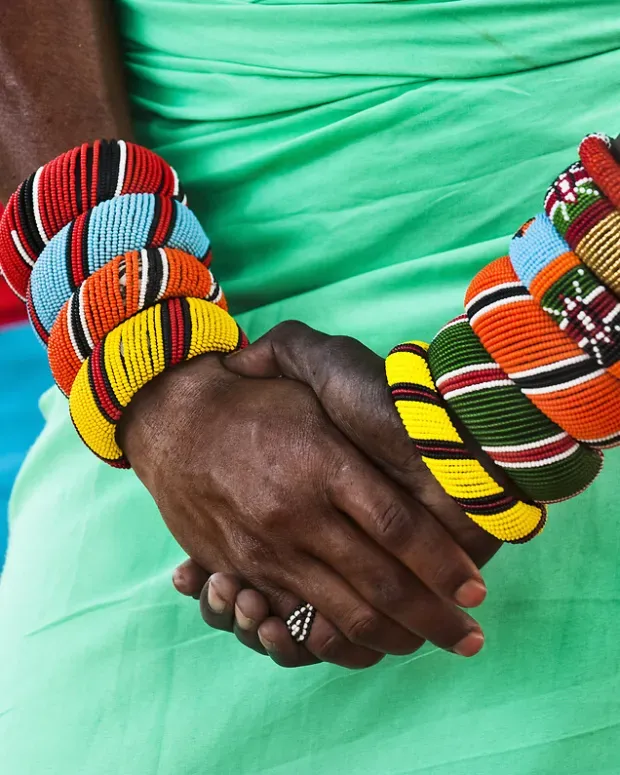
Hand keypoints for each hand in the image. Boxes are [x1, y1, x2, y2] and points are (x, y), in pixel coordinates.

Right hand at [118, 340, 488, 669]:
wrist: (174, 421)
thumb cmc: (256, 400)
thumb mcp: (310, 381)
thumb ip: (362, 404)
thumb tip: (431, 420)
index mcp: (323, 462)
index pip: (398, 527)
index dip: (442, 563)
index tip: (474, 585)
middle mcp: (297, 512)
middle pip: (380, 581)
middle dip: (434, 616)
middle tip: (469, 635)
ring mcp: (268, 548)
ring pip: (343, 612)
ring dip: (397, 636)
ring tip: (432, 643)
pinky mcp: (245, 569)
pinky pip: (299, 620)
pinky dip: (344, 641)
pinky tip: (375, 645)